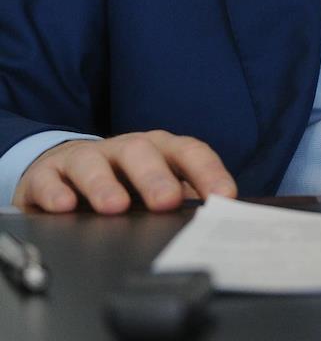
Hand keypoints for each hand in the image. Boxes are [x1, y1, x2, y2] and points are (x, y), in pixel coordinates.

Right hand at [12, 130, 237, 213]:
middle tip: (167, 201)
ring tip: (114, 207)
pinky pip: (50, 180)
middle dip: (155, 176)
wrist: (62, 170)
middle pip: (141, 151)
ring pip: (94, 162)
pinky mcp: (47, 175)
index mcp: (157, 150)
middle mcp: (122, 149)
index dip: (208, 171)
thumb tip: (219, 220)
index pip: (187, 152)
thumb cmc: (121, 181)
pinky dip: (56, 192)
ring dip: (104, 183)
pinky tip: (64, 207)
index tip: (224, 195)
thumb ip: (183, 199)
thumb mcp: (154, 188)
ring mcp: (84, 158)